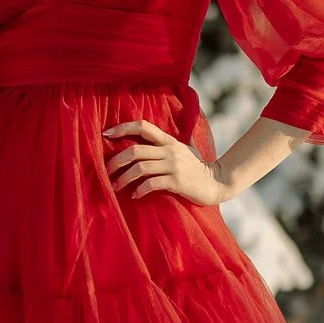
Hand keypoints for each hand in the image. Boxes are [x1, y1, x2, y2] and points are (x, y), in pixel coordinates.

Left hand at [103, 119, 229, 204]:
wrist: (217, 182)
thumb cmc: (199, 166)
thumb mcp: (187, 148)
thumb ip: (173, 141)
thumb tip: (163, 132)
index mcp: (169, 140)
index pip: (143, 126)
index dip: (123, 128)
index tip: (106, 134)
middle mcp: (170, 151)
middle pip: (136, 150)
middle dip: (117, 161)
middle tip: (107, 171)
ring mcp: (173, 166)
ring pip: (141, 168)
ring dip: (124, 178)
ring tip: (115, 186)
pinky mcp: (177, 182)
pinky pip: (152, 184)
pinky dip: (140, 190)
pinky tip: (134, 195)